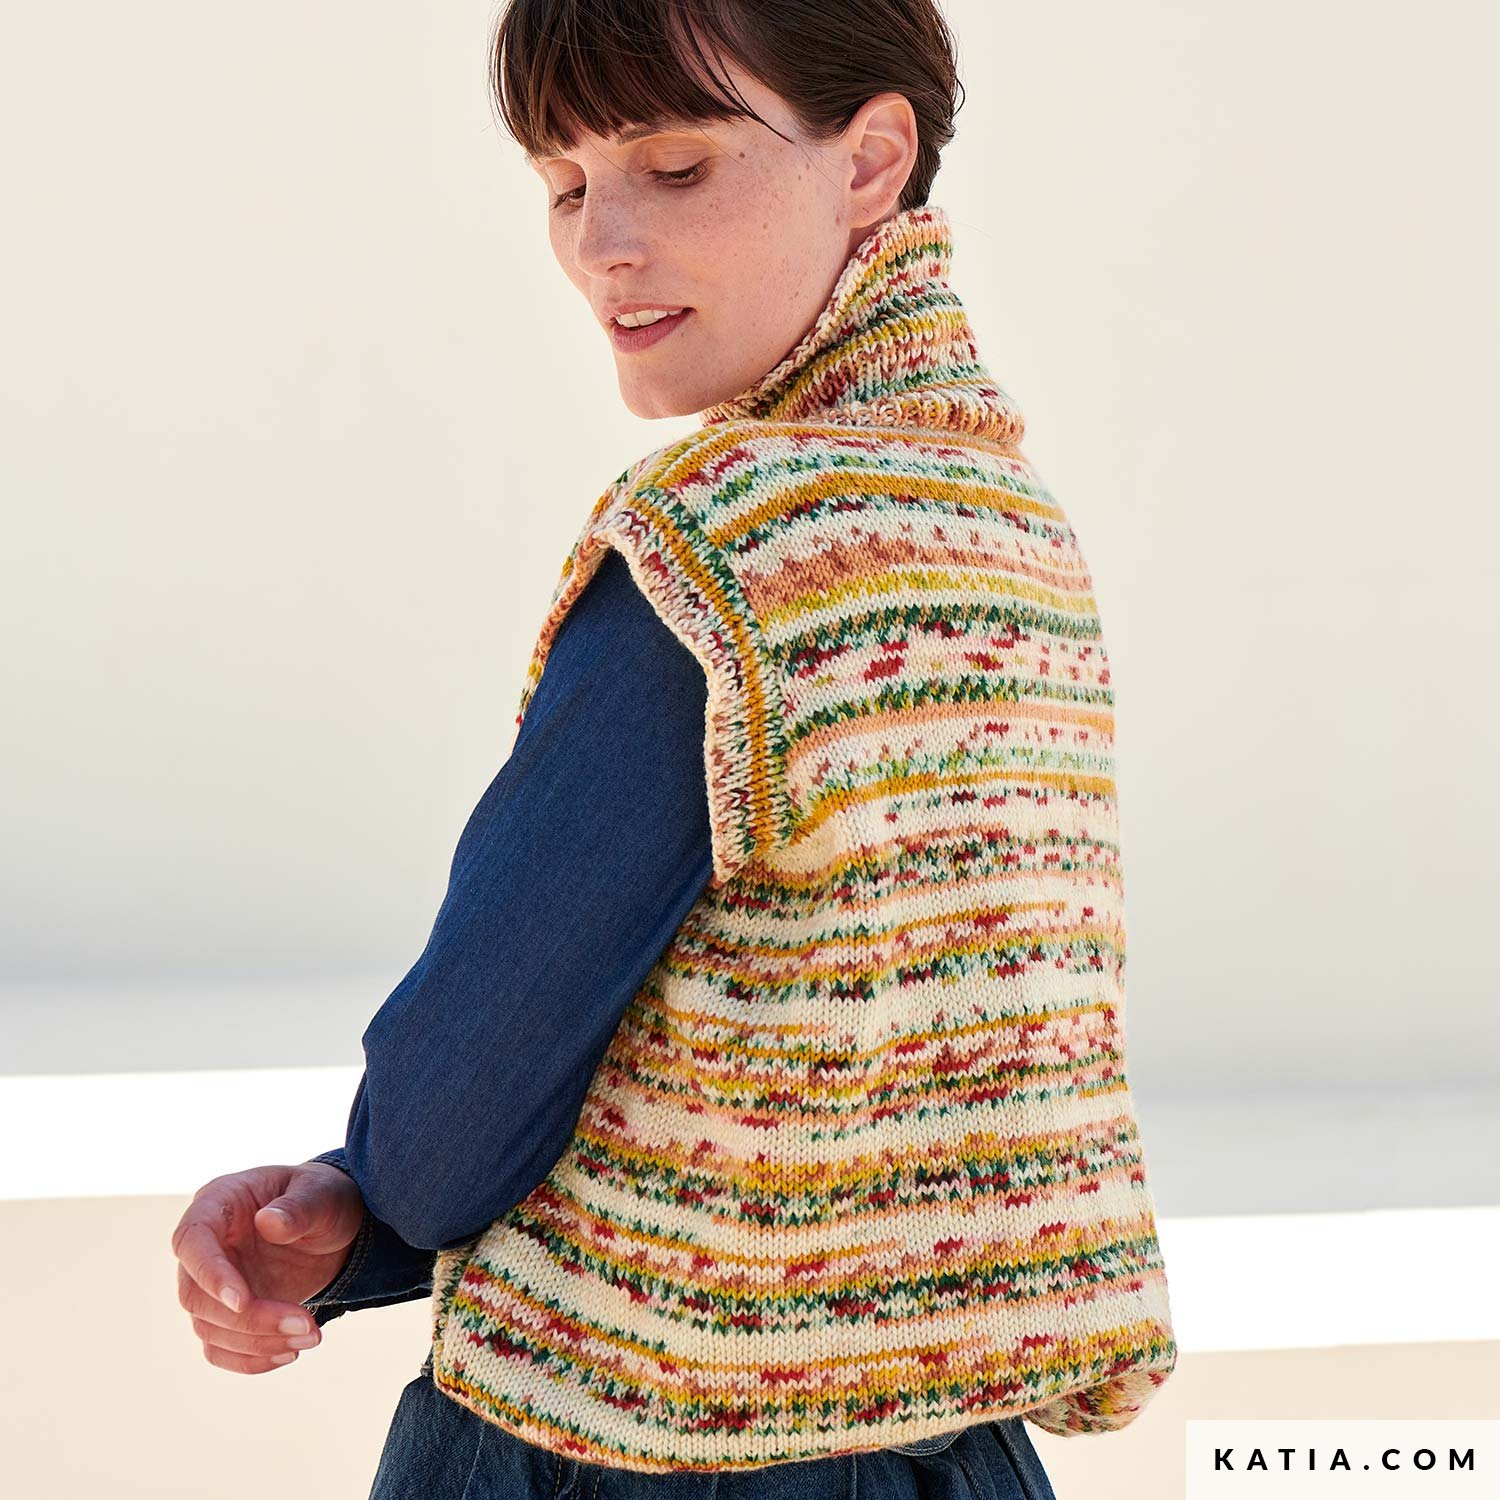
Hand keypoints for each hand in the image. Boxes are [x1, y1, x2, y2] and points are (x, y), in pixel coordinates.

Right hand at [171, 1160, 363, 1372]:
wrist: (333, 1227)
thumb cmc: (323, 1198)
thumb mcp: (322, 1193)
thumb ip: (299, 1206)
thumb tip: (267, 1222)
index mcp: (218, 1202)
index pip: (191, 1241)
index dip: (210, 1274)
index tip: (242, 1302)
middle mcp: (206, 1245)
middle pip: (197, 1296)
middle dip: (250, 1319)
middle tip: (305, 1324)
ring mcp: (211, 1283)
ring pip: (208, 1328)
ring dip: (258, 1343)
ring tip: (311, 1336)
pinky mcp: (224, 1314)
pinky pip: (219, 1348)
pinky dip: (250, 1359)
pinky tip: (289, 1352)